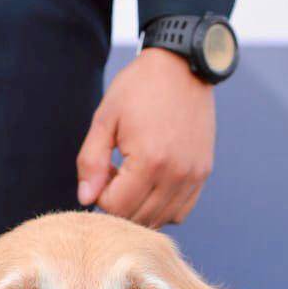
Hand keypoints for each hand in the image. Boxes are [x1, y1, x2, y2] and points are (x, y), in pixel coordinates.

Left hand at [76, 48, 215, 227]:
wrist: (182, 67)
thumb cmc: (139, 88)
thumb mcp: (105, 118)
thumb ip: (91, 160)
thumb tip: (85, 199)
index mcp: (149, 160)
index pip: (116, 208)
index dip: (101, 195)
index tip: (103, 170)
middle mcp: (175, 175)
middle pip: (138, 218)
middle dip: (119, 203)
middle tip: (116, 172)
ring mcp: (192, 177)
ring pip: (159, 221)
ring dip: (140, 208)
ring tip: (134, 176)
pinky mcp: (202, 175)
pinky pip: (179, 213)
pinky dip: (162, 208)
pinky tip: (153, 183)